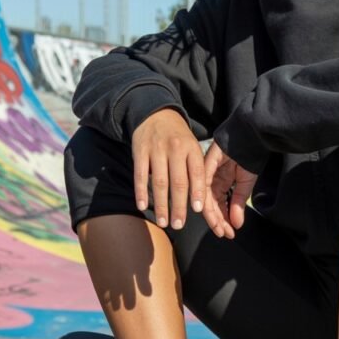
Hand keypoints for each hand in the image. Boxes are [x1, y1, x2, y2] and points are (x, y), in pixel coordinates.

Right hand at [131, 108, 204, 229]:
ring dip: (161, 205)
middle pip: (178, 182)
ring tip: (163, 222)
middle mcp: (175, 148)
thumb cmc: (178, 137)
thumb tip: (198, 201)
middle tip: (179, 225)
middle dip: (179, 206)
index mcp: (191, 148)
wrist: (156, 113)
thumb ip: (195, 169)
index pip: (196, 173)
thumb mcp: (192, 146)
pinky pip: (140, 175)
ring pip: (159, 182)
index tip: (198, 210)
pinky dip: (141, 192)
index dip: (197, 192)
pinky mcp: (139, 151)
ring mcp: (156, 150)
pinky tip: (143, 207)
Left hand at [203, 141, 257, 238]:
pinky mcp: (204, 166)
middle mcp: (211, 180)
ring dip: (213, 216)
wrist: (250, 137)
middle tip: (224, 234)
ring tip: (221, 228)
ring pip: (205, 199)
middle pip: (210, 205)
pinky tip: (211, 214)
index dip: (223, 220)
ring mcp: (206, 174)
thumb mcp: (245, 184)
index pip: (218, 206)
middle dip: (218, 222)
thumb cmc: (249, 157)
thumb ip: (238, 204)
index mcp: (220, 183)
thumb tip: (237, 224)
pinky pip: (202, 186)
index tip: (229, 233)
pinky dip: (206, 201)